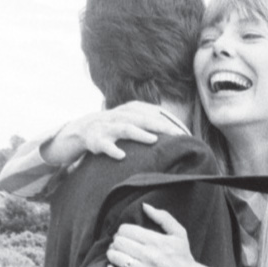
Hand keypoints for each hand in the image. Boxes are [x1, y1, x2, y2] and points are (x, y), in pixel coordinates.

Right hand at [41, 103, 179, 164]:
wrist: (81, 130)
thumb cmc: (113, 128)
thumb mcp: (132, 121)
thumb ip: (150, 123)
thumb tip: (177, 133)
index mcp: (131, 110)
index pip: (154, 112)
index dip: (170, 121)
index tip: (186, 133)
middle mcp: (120, 116)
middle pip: (143, 119)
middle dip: (161, 126)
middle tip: (178, 135)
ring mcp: (107, 127)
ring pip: (125, 128)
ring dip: (139, 134)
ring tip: (153, 140)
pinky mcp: (95, 140)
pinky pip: (104, 145)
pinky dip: (112, 150)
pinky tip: (121, 156)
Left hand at [107, 204, 214, 266]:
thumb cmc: (184, 258)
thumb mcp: (179, 233)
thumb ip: (163, 217)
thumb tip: (144, 206)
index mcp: (156, 241)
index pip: (126, 230)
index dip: (122, 230)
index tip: (124, 235)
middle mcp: (149, 256)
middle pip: (119, 243)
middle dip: (116, 242)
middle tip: (119, 245)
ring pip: (117, 258)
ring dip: (112, 255)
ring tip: (115, 255)